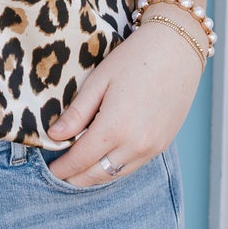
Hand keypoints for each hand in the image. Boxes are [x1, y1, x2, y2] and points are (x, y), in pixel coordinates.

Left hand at [44, 18, 204, 186]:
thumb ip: (76, 113)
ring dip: (95, 176)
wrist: (177, 50)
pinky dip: (115, 168)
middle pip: (97, 174)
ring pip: (116, 174)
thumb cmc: (135, 58)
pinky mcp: (162, 145)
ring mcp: (152, 148)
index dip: (62, 168)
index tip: (49, 170)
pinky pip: (133, 166)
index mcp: (115, 127)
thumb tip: (54, 136)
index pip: (80, 160)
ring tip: (77, 170)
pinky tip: (103, 159)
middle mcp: (135, 144)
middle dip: (75, 177)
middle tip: (59, 173)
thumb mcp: (99, 81)